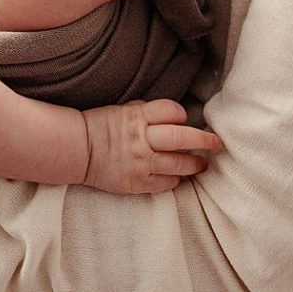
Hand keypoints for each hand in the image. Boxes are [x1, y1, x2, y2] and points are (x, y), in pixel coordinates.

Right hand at [82, 99, 223, 193]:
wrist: (76, 150)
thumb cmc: (97, 126)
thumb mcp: (120, 110)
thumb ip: (143, 111)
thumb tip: (166, 114)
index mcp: (137, 116)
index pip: (172, 112)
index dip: (181, 115)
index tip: (184, 120)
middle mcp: (142, 139)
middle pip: (182, 138)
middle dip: (205, 141)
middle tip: (217, 144)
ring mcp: (141, 162)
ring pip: (179, 164)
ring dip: (195, 164)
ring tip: (202, 165)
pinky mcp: (137, 182)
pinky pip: (165, 183)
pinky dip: (175, 180)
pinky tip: (178, 177)